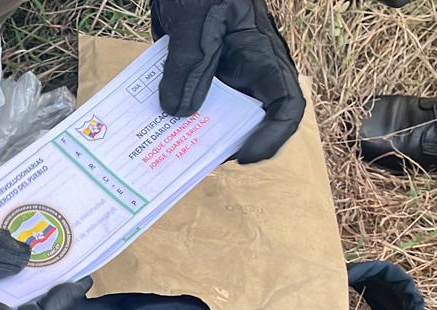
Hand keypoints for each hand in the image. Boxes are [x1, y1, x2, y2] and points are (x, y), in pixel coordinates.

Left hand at [152, 0, 305, 162]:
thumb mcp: (195, 22)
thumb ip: (187, 65)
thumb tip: (177, 113)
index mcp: (262, 57)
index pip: (286, 105)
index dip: (271, 136)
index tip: (241, 155)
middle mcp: (245, 73)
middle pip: (248, 122)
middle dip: (223, 144)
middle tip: (192, 160)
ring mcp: (219, 77)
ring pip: (214, 119)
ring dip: (192, 136)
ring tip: (167, 150)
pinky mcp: (194, 77)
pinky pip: (187, 104)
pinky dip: (171, 117)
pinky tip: (150, 126)